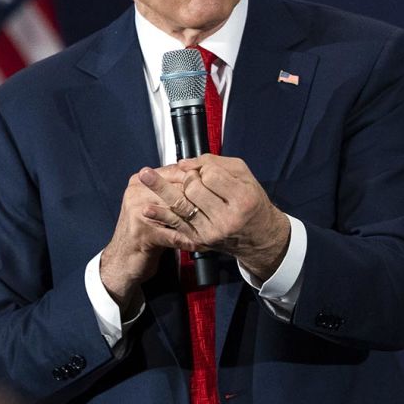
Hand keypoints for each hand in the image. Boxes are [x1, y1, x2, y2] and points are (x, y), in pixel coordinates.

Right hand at [99, 168, 200, 315]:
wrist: (122, 260)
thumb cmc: (144, 232)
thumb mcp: (155, 207)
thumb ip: (170, 192)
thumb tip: (201, 178)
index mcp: (140, 182)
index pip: (173, 172)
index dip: (196, 179)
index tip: (214, 187)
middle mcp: (136, 192)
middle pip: (175, 189)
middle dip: (198, 199)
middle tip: (217, 205)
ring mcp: (137, 212)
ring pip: (174, 211)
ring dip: (195, 220)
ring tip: (213, 225)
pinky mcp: (141, 233)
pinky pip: (171, 235)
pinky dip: (187, 240)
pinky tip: (199, 244)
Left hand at [141, 155, 290, 281]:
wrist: (259, 237)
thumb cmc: (252, 202)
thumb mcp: (244, 177)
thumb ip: (216, 164)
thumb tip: (184, 163)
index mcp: (242, 199)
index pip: (212, 176)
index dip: (204, 169)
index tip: (205, 170)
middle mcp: (227, 218)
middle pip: (194, 190)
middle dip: (187, 178)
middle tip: (189, 176)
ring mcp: (212, 231)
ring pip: (181, 206)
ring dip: (160, 190)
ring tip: (144, 176)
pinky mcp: (200, 240)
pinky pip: (177, 224)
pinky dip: (161, 215)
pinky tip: (147, 208)